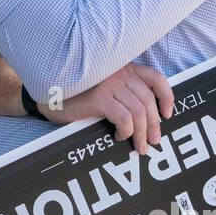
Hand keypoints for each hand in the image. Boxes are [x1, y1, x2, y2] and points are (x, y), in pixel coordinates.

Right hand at [41, 63, 174, 155]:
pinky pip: (123, 118)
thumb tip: (148, 120)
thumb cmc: (77, 95)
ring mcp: (108, 84)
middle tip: (153, 141)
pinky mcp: (98, 97)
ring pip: (138, 111)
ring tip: (139, 146)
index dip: (166, 96)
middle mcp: (118, 72)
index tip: (167, 114)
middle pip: (148, 100)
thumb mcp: (104, 89)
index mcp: (123, 68)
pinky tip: (118, 136)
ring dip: (142, 133)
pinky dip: (126, 131)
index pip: (155, 78)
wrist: (48, 96)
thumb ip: (123, 93)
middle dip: (154, 124)